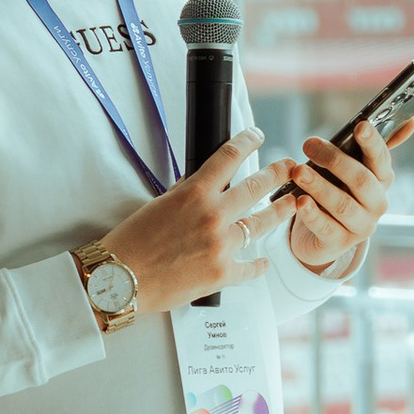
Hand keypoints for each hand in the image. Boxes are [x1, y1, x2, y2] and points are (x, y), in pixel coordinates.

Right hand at [91, 131, 286, 319]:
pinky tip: (264, 261)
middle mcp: (212, 216)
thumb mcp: (159, 204)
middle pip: (256, 187)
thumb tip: (204, 184)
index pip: (228, 158)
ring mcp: (221, 245)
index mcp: (194, 193)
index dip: (247, 142)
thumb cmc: (132, 241)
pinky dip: (259, 264)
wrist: (120, 278)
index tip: (257, 135)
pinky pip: (250, 266)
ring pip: (261, 223)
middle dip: (277, 173)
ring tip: (293, 203)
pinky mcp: (222, 273)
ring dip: (280, 211)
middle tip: (289, 166)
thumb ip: (187, 193)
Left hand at [281, 113, 403, 279]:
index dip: (372, 143)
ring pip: (343, 205)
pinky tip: (300, 201)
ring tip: (298, 172)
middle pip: (361, 181)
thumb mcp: (352, 167)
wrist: (322, 234)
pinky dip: (312, 214)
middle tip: (310, 144)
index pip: (381, 159)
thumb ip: (370, 146)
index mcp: (382, 180)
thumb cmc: (338, 189)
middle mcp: (377, 204)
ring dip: (319, 186)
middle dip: (335, 160)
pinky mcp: (340, 243)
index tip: (360, 126)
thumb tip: (411, 121)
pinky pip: (326, 228)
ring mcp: (361, 226)